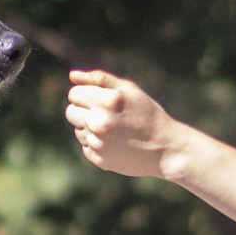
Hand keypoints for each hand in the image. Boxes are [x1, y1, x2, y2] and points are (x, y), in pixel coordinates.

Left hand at [64, 69, 186, 178]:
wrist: (164, 148)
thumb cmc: (147, 113)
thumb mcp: (129, 90)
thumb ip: (99, 79)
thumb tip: (72, 75)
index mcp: (107, 101)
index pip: (74, 94)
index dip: (85, 94)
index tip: (99, 99)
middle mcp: (99, 121)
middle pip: (70, 111)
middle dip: (83, 110)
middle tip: (105, 114)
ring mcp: (98, 142)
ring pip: (77, 129)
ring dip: (89, 127)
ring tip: (113, 129)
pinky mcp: (98, 159)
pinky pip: (85, 146)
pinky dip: (96, 143)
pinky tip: (115, 143)